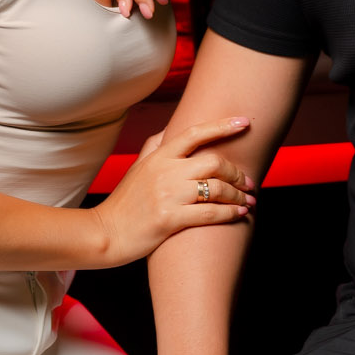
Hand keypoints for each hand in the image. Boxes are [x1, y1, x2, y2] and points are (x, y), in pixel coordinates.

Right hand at [91, 116, 255, 265]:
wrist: (105, 233)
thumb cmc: (125, 202)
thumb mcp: (137, 167)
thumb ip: (155, 146)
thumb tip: (170, 129)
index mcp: (159, 156)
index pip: (195, 133)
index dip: (223, 126)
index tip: (244, 122)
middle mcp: (165, 171)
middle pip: (213, 162)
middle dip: (237, 172)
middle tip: (249, 182)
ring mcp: (168, 195)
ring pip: (216, 188)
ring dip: (239, 194)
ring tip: (249, 200)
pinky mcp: (170, 218)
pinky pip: (210, 212)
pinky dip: (230, 212)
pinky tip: (240, 213)